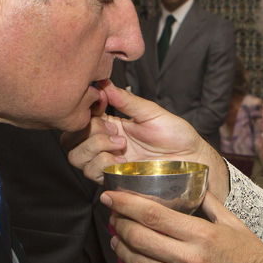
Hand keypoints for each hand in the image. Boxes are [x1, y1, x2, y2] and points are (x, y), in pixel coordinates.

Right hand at [64, 82, 229, 198]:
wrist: (191, 161)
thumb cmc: (177, 136)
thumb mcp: (152, 113)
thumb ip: (127, 101)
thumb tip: (104, 83)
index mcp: (113, 125)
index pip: (81, 118)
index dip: (83, 111)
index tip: (99, 105)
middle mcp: (105, 144)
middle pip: (70, 139)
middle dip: (85, 131)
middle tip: (113, 130)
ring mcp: (108, 162)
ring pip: (76, 157)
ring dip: (94, 147)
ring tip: (121, 144)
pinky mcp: (114, 179)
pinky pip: (92, 173)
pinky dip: (102, 163)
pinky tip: (121, 158)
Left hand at [104, 189, 262, 262]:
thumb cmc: (252, 259)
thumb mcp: (235, 224)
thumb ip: (210, 202)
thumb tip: (191, 182)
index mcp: (202, 235)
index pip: (152, 216)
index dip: (126, 204)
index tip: (110, 195)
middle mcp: (189, 259)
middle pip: (138, 238)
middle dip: (118, 223)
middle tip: (113, 214)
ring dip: (121, 247)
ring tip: (116, 236)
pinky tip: (134, 258)